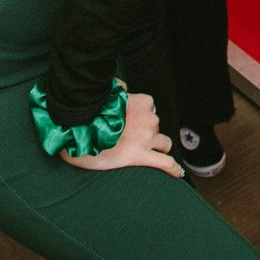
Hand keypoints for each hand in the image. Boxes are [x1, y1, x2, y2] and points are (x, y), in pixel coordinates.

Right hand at [59, 91, 181, 176]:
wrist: (82, 129)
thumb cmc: (91, 113)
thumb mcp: (107, 93)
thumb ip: (119, 87)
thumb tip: (124, 86)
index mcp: (141, 102)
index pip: (150, 106)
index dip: (141, 114)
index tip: (131, 120)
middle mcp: (148, 118)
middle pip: (155, 125)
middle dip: (147, 131)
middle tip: (130, 138)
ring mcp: (147, 137)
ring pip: (164, 142)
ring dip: (158, 146)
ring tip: (147, 153)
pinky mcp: (141, 155)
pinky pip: (165, 163)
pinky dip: (173, 168)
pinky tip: (177, 173)